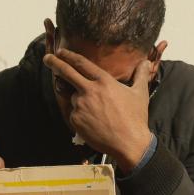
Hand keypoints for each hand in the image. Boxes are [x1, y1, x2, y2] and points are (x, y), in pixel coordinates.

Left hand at [43, 48, 153, 172]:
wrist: (129, 143)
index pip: (82, 64)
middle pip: (66, 73)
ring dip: (80, 101)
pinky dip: (81, 115)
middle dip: (54, 63)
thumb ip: (141, 75)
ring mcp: (80, 106)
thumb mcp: (140, 93)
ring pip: (74, 98)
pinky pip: (74, 114)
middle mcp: (89, 91)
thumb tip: (146, 63)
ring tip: (97, 113)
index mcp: (104, 81)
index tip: (61, 51)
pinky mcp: (76, 120)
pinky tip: (94, 122)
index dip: (69, 56)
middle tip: (47, 58)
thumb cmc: (135, 118)